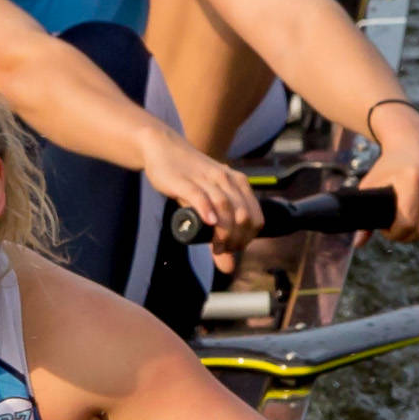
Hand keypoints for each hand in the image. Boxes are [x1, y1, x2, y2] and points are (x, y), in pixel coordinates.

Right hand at [141, 135, 263, 249]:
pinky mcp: (184, 181)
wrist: (163, 149)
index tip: (231, 248)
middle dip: (236, 239)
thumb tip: (229, 269)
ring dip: (223, 232)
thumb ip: (219, 235)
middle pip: (242, 215)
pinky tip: (208, 223)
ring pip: (224, 207)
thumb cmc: (188, 180)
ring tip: (216, 246)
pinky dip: (207, 210)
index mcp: (238, 183)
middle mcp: (226, 179)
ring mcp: (206, 179)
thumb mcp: (207, 204)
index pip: (255, 218)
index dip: (247, 239)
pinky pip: (200, 196)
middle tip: (221, 249)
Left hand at [361, 104, 418, 240]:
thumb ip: (365, 216)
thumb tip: (358, 243)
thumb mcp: (371, 185)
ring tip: (413, 221)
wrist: (414, 139)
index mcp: (412, 177)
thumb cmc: (389, 165)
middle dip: (410, 235)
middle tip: (401, 229)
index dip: (395, 233)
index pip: (407, 222)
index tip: (389, 230)